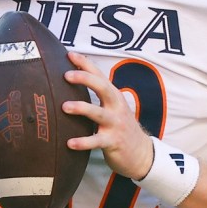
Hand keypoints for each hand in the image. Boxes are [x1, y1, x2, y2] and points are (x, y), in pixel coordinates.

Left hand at [62, 52, 154, 179]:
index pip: (99, 75)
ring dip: (82, 108)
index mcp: (114, 96)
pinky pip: (97, 141)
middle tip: (66, 75)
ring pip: (98, 113)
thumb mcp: (112, 108)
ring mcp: (116, 124)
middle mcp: (116, 107)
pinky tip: (70, 143)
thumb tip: (73, 82)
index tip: (69, 54)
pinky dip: (83, 142)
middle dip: (85, 79)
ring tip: (64, 107)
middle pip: (102, 88)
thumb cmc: (120, 127)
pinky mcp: (113, 142)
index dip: (85, 64)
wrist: (142, 153)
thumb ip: (97, 96)